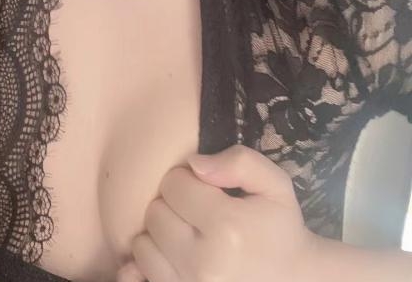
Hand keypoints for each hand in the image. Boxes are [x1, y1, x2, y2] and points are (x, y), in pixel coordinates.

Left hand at [116, 144, 318, 281]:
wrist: (294, 280)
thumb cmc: (280, 227)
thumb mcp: (275, 184)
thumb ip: (240, 162)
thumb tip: (194, 164)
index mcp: (227, 226)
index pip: (173, 183)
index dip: (187, 179)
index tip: (206, 189)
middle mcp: (203, 262)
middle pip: (155, 212)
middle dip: (173, 205)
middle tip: (197, 211)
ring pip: (142, 243)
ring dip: (160, 233)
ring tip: (188, 234)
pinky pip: (139, 275)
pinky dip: (150, 261)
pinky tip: (170, 255)